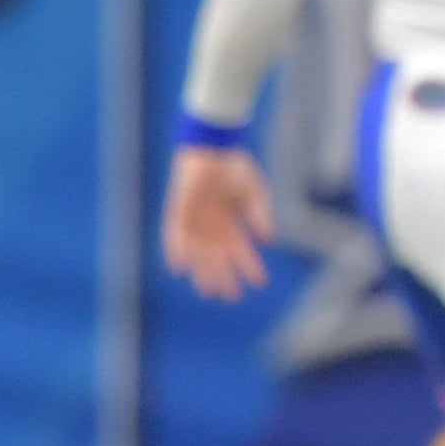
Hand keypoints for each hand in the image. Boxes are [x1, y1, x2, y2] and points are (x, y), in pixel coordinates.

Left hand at [162, 146, 274, 301]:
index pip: (241, 249)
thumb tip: (269, 241)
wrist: (213, 148)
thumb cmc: (235, 168)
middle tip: (231, 297)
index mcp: (230, 221)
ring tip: (208, 291)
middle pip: (219, 257)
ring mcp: (194, 220)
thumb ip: (260, 216)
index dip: (250, 266)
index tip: (259, 283)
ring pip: (198, 253)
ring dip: (204, 271)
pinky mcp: (178, 212)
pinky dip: (177, 251)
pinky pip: (175, 236)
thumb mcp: (254, 194)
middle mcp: (211, 225)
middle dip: (225, 276)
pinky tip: (180, 268)